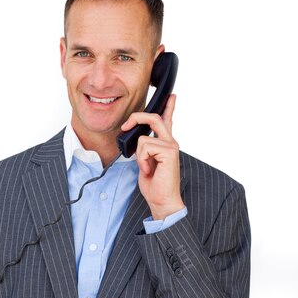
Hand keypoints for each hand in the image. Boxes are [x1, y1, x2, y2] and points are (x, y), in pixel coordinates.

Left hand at [120, 94, 184, 220]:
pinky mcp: (169, 151)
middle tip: (126, 125)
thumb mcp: (145, 162)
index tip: (171, 96)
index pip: (168, 121)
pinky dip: (142, 160)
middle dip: (137, 117)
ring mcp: (171, 146)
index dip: (169, 107)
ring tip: (146, 168)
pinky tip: (149, 170)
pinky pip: (145, 147)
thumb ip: (144, 149)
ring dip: (139, 155)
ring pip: (143, 138)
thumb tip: (137, 139)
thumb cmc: (155, 185)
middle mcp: (170, 142)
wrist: (162, 200)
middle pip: (154, 117)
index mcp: (165, 144)